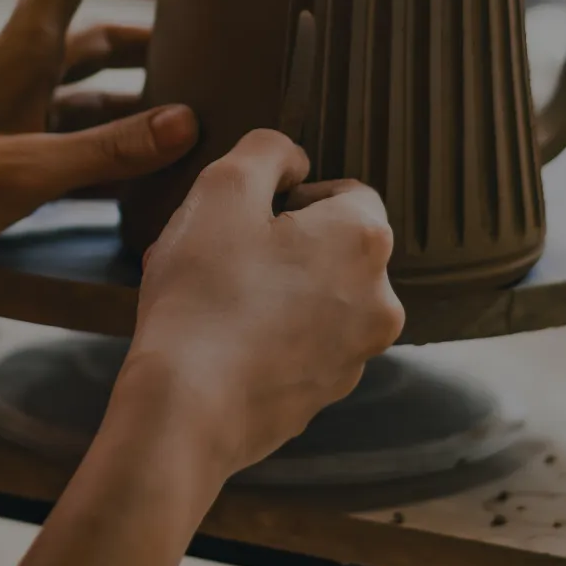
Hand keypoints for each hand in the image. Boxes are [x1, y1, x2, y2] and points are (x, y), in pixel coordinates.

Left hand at [0, 0, 199, 341]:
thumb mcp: (22, 171)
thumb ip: (108, 150)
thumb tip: (188, 121)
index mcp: (17, 57)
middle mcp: (20, 82)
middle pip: (98, 42)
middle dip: (154, 50)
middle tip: (212, 72)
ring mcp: (15, 128)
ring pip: (94, 105)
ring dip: (141, 115)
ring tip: (197, 135)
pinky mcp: (9, 174)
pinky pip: (79, 156)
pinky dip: (116, 165)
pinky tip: (150, 190)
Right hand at [120, 130, 406, 478]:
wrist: (184, 414)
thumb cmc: (203, 297)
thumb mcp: (222, 189)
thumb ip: (266, 151)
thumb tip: (293, 159)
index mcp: (367, 239)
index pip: (347, 193)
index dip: (292, 197)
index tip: (247, 219)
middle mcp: (381, 297)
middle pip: (334, 248)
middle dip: (284, 246)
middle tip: (225, 260)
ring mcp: (359, 352)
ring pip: (319, 299)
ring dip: (278, 292)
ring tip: (218, 304)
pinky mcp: (329, 393)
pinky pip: (305, 347)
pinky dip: (274, 339)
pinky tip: (224, 345)